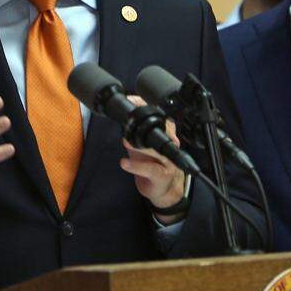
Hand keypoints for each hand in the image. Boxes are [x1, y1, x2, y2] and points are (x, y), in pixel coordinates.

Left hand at [119, 95, 187, 223]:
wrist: (162, 189)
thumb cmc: (152, 164)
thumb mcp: (142, 146)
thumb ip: (134, 132)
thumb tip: (121, 116)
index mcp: (166, 135)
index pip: (160, 118)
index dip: (147, 108)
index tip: (132, 101)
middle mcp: (169, 147)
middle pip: (162, 132)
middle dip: (146, 127)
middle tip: (128, 122)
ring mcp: (167, 162)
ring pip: (156, 151)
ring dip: (140, 146)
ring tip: (126, 141)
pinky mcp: (162, 176)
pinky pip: (150, 170)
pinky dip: (136, 166)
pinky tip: (124, 163)